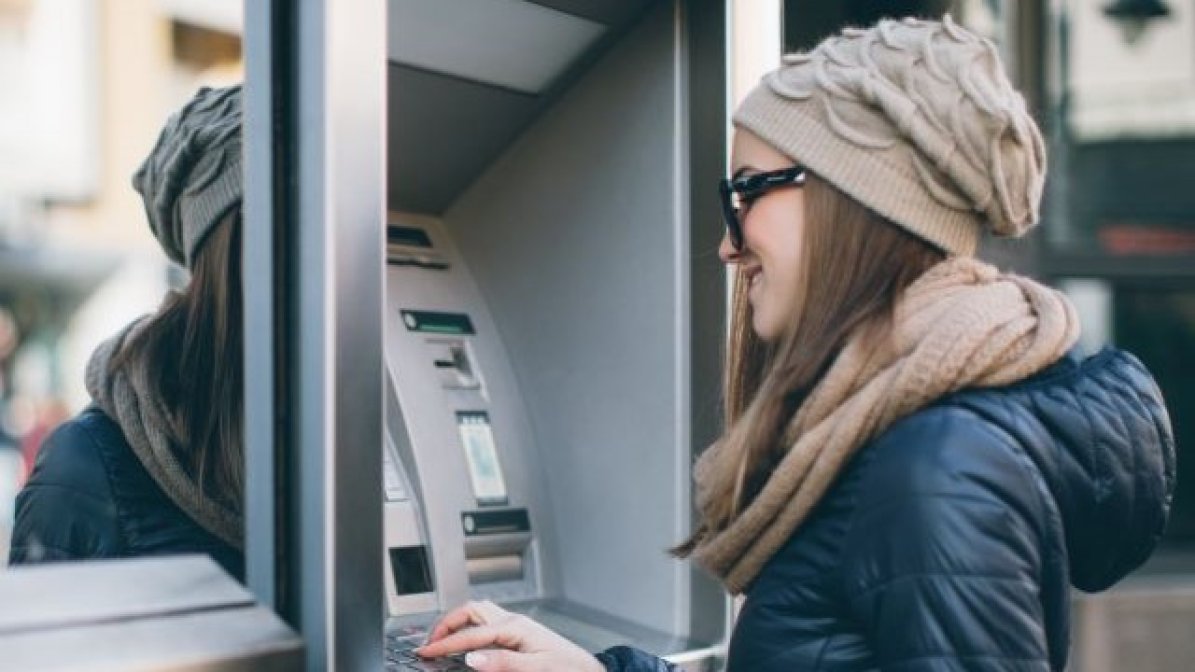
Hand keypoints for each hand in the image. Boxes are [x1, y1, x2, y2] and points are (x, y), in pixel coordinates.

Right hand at [416, 600, 603, 671]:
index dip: (444, 644)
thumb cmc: (568, 669)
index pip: (470, 635)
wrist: (590, 671)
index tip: (425, 652)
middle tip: (430, 643)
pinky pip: (488, 623)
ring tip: (443, 640)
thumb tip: (472, 657)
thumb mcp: (535, 669)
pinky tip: (467, 642)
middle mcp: (514, 622)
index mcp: (515, 627)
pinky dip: (471, 628)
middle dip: (447, 623)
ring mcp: (517, 626)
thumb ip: (502, 662)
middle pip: (471, 611)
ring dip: (459, 622)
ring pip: (480, 614)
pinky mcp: (520, 633)